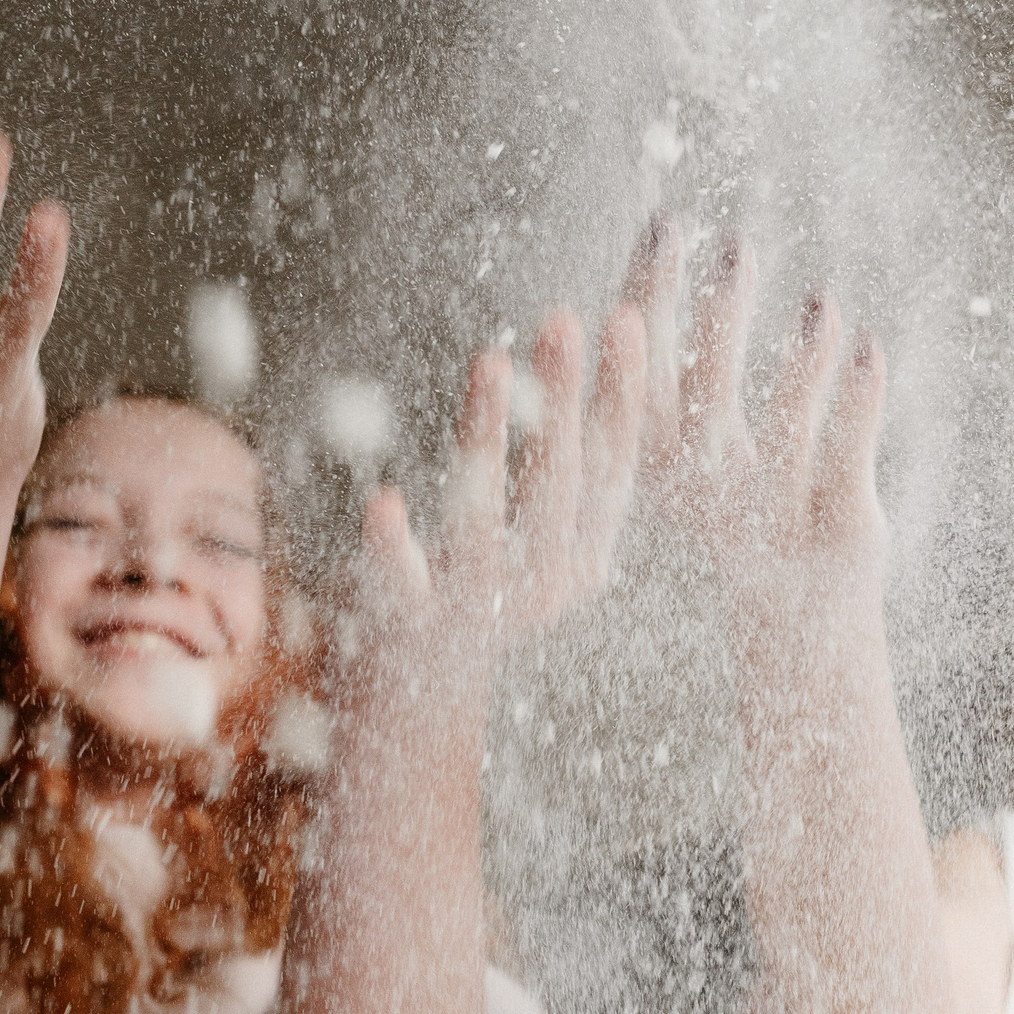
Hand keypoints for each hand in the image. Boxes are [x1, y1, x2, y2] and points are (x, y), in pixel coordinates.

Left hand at [341, 303, 643, 684]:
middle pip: (557, 483)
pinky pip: (403, 585)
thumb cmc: (481, 584)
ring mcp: (477, 611)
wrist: (417, 694)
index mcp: (582, 559)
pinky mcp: (410, 628)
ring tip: (490, 360)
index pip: (610, 468)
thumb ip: (564, 463)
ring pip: (485, 519)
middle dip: (563, 397)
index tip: (628, 321)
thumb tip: (597, 351)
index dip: (620, 396)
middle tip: (564, 318)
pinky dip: (395, 549)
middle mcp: (542, 588)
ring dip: (487, 436)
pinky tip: (385, 502)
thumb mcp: (538, 532)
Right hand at [624, 222, 888, 599]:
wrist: (799, 633)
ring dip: (799, 372)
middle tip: (736, 247)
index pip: (644, 377)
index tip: (663, 226)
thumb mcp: (701, 442)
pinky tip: (870, 347)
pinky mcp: (835, 535)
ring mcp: (772, 524)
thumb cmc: (745, 514)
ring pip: (781, 444)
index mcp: (662, 470)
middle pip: (702, 408)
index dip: (649, 303)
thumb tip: (660, 239)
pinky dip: (859, 406)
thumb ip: (683, 358)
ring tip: (822, 301)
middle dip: (715, 327)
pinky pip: (846, 464)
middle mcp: (707, 500)